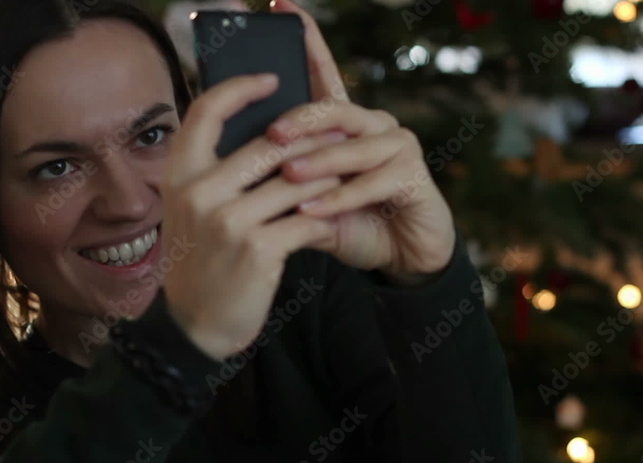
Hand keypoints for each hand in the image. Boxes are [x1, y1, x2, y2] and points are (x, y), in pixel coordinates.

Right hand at [159, 74, 348, 359]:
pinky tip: (333, 222)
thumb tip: (263, 136)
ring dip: (327, 179)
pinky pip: (306, 220)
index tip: (272, 79)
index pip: (206, 111)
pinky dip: (325, 219)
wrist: (197, 326)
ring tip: (346, 175)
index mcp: (179, 175)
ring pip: (295, 182)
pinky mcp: (258, 249)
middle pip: (267, 144)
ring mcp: (228, 220)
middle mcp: (199, 192)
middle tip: (339, 134)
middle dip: (311, 139)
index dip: (240, 88)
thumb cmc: (202, 264)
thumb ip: (215, 175)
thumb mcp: (191, 213)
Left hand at [269, 0, 455, 286]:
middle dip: (298, 120)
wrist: (402, 257)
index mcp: (346, 124)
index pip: (324, 75)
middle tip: (269, 135)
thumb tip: (229, 167)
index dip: (307, 40)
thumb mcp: (309, 200)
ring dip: (317, 163)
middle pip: (333, 109)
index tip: (280, 6)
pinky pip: (371, 182)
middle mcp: (374, 125)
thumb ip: (282, 182)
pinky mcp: (414, 175)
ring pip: (351, 145)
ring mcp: (397, 146)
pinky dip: (340, 198)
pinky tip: (312, 209)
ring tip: (286, 177)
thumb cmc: (353, 222)